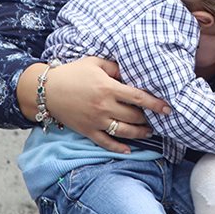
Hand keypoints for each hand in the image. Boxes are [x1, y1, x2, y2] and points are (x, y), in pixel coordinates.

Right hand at [20, 57, 169, 153]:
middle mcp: (104, 107)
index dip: (155, 104)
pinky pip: (106, 143)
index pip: (138, 98)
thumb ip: (115, 67)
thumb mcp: (95, 63)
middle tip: (157, 118)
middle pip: (134, 116)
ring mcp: (96, 121)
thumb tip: (131, 73)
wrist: (47, 90)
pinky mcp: (88, 131)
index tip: (167, 108)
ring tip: (149, 131)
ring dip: (139, 133)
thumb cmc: (73, 73)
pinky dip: (119, 148)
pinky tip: (129, 150)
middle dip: (148, 118)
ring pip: (124, 132)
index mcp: (108, 88)